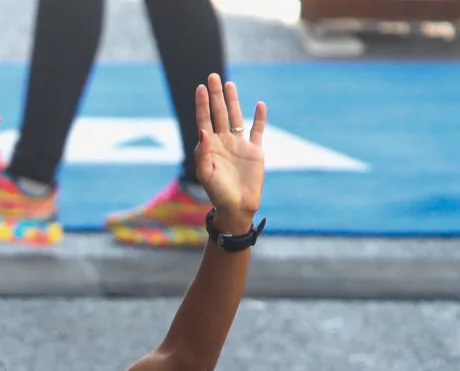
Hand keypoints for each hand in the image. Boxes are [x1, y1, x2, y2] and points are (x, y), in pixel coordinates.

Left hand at [193, 74, 265, 230]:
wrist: (237, 206)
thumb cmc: (218, 193)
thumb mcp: (206, 174)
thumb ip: (203, 153)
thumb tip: (203, 131)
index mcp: (210, 146)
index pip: (204, 120)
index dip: (202, 104)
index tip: (200, 87)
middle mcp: (224, 141)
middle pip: (219, 113)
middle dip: (216, 95)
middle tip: (213, 76)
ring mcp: (239, 144)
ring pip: (236, 117)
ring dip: (233, 101)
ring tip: (229, 84)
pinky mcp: (255, 151)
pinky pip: (257, 130)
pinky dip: (259, 118)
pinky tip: (259, 105)